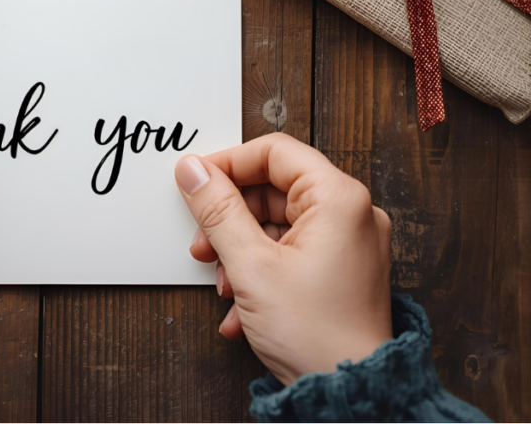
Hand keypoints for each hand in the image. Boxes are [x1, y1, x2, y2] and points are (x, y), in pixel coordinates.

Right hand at [174, 133, 392, 384]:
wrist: (350, 391)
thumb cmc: (315, 333)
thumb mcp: (250, 265)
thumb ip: (217, 211)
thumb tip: (192, 170)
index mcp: (338, 199)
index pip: (275, 152)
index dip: (228, 163)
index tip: (195, 181)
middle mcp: (351, 215)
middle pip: (272, 190)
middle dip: (229, 219)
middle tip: (202, 245)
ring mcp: (348, 245)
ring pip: (276, 225)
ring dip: (239, 252)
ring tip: (224, 285)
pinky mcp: (340, 272)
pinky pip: (290, 253)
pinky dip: (260, 271)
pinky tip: (239, 306)